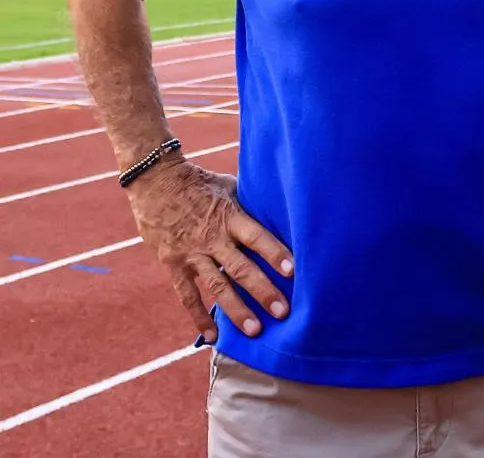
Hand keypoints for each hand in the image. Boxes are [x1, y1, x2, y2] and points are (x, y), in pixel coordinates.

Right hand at [126, 159, 293, 342]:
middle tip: (283, 311)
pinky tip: (212, 337)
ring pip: (217, 286)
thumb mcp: (227, 186)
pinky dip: (199, 317)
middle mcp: (212, 237)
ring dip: (237, 310)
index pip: (256, 236)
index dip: (274, 253)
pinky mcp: (174, 264)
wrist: (156, 181)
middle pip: (241, 268)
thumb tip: (277, 213)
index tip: (293, 271)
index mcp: (229, 215)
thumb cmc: (199, 181)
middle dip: (263, 291)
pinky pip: (187, 295)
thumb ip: (248, 204)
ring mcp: (192, 253)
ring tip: (255, 330)